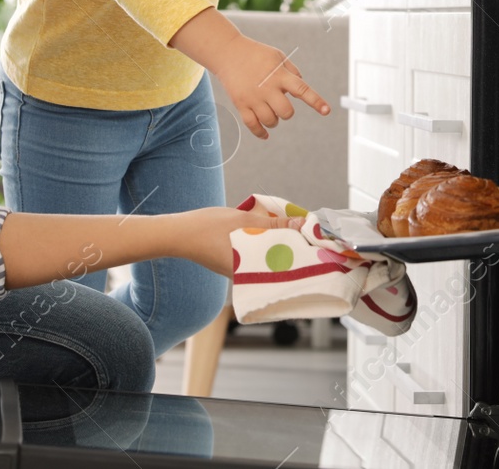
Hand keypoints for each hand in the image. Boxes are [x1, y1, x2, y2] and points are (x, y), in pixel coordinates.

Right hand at [170, 206, 306, 275]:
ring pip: (271, 261)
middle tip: (311, 240)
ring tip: (297, 236)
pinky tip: (275, 236)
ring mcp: (241, 272)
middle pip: (281, 266)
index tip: (319, 247)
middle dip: (297, 254)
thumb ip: (275, 225)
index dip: (305, 258)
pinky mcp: (235, 265)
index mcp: (251, 272)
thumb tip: (302, 224)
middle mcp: (247, 277)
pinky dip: (268, 248)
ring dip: (283, 249)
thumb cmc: (209, 228)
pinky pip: (259, 259)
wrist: (179, 234)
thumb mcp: (245, 221)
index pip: (287, 269)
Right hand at [218, 34, 330, 139]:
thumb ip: (292, 71)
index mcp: (280, 75)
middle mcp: (267, 88)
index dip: (316, 101)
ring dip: (274, 121)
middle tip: (281, 105)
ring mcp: (253, 98)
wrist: (229, 53)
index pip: (302, 90)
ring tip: (271, 112)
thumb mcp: (278, 56)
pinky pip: (252, 125)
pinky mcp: (241, 104)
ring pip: (271, 121)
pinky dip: (260, 132)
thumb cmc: (256, 54)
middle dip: (287, 113)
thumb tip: (301, 88)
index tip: (326, 111)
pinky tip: (266, 134)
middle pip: (286, 112)